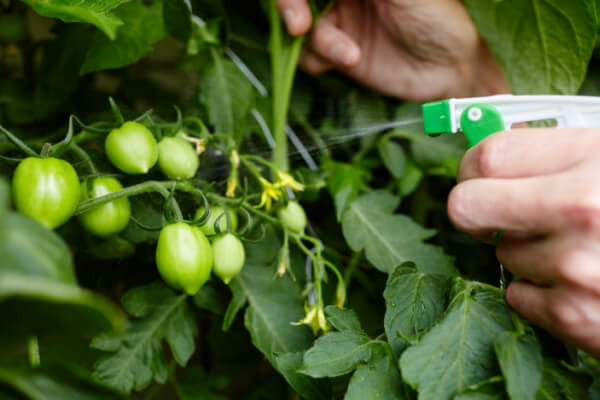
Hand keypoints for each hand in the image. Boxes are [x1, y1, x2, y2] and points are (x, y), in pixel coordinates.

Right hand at [276, 0, 508, 99]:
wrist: (451, 68)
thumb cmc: (438, 16)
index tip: (299, 3)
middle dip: (290, 7)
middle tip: (298, 26)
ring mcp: (339, 22)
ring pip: (300, 27)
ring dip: (318, 40)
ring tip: (347, 53)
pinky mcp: (338, 53)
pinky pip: (309, 55)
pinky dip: (322, 58)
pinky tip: (350, 59)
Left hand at [448, 128, 599, 355]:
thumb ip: (562, 152)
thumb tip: (496, 153)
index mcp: (595, 162)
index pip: (488, 157)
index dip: (474, 166)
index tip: (479, 173)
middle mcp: (581, 214)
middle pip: (466, 207)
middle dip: (476, 208)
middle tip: (498, 210)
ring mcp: (576, 270)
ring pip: (500, 254)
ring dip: (526, 252)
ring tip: (578, 248)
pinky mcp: (577, 318)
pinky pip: (519, 296)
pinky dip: (541, 292)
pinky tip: (583, 283)